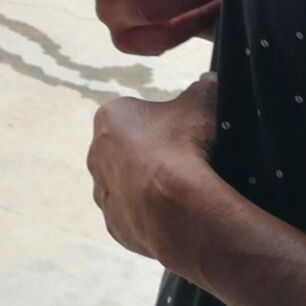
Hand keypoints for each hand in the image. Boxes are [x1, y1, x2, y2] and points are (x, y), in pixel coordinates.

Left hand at [88, 74, 219, 272]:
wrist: (178, 210)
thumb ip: (203, 87)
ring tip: (180, 191)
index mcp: (109, 117)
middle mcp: (96, 154)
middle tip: (183, 162)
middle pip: (128, 150)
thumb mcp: (201, 104)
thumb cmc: (185, 149)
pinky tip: (172, 214)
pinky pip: (133, 216)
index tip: (183, 135)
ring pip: (127, 184)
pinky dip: (150, 216)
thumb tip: (209, 80)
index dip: (163, 123)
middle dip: (151, 154)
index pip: (135, 114)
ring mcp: (102, 193)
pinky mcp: (114, 225)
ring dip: (147, 186)